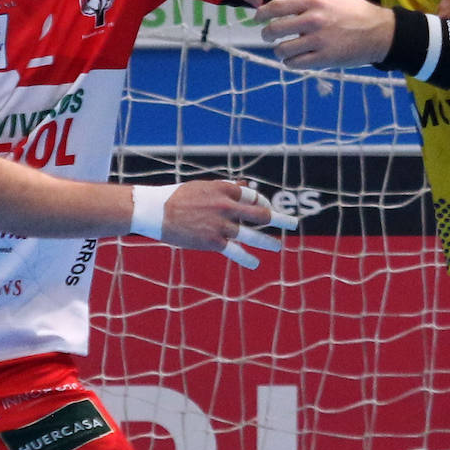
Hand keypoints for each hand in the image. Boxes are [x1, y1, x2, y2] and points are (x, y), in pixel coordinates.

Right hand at [160, 179, 299, 268]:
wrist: (156, 211)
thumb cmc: (179, 197)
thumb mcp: (204, 187)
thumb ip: (226, 188)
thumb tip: (246, 186)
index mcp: (225, 190)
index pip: (253, 197)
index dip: (263, 203)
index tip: (268, 209)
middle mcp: (226, 207)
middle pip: (260, 213)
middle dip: (279, 218)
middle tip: (293, 222)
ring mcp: (221, 225)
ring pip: (252, 234)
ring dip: (268, 241)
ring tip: (279, 246)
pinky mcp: (212, 241)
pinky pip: (235, 250)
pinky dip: (247, 258)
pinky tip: (255, 263)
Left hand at [255, 0, 394, 68]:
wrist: (380, 32)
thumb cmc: (354, 9)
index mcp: (314, 2)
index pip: (277, 6)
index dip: (261, 13)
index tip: (256, 18)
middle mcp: (314, 20)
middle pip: (276, 29)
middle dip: (266, 34)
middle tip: (268, 36)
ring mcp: (319, 41)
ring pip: (283, 49)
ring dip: (279, 51)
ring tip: (283, 49)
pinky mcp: (325, 58)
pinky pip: (296, 64)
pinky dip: (290, 63)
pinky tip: (294, 59)